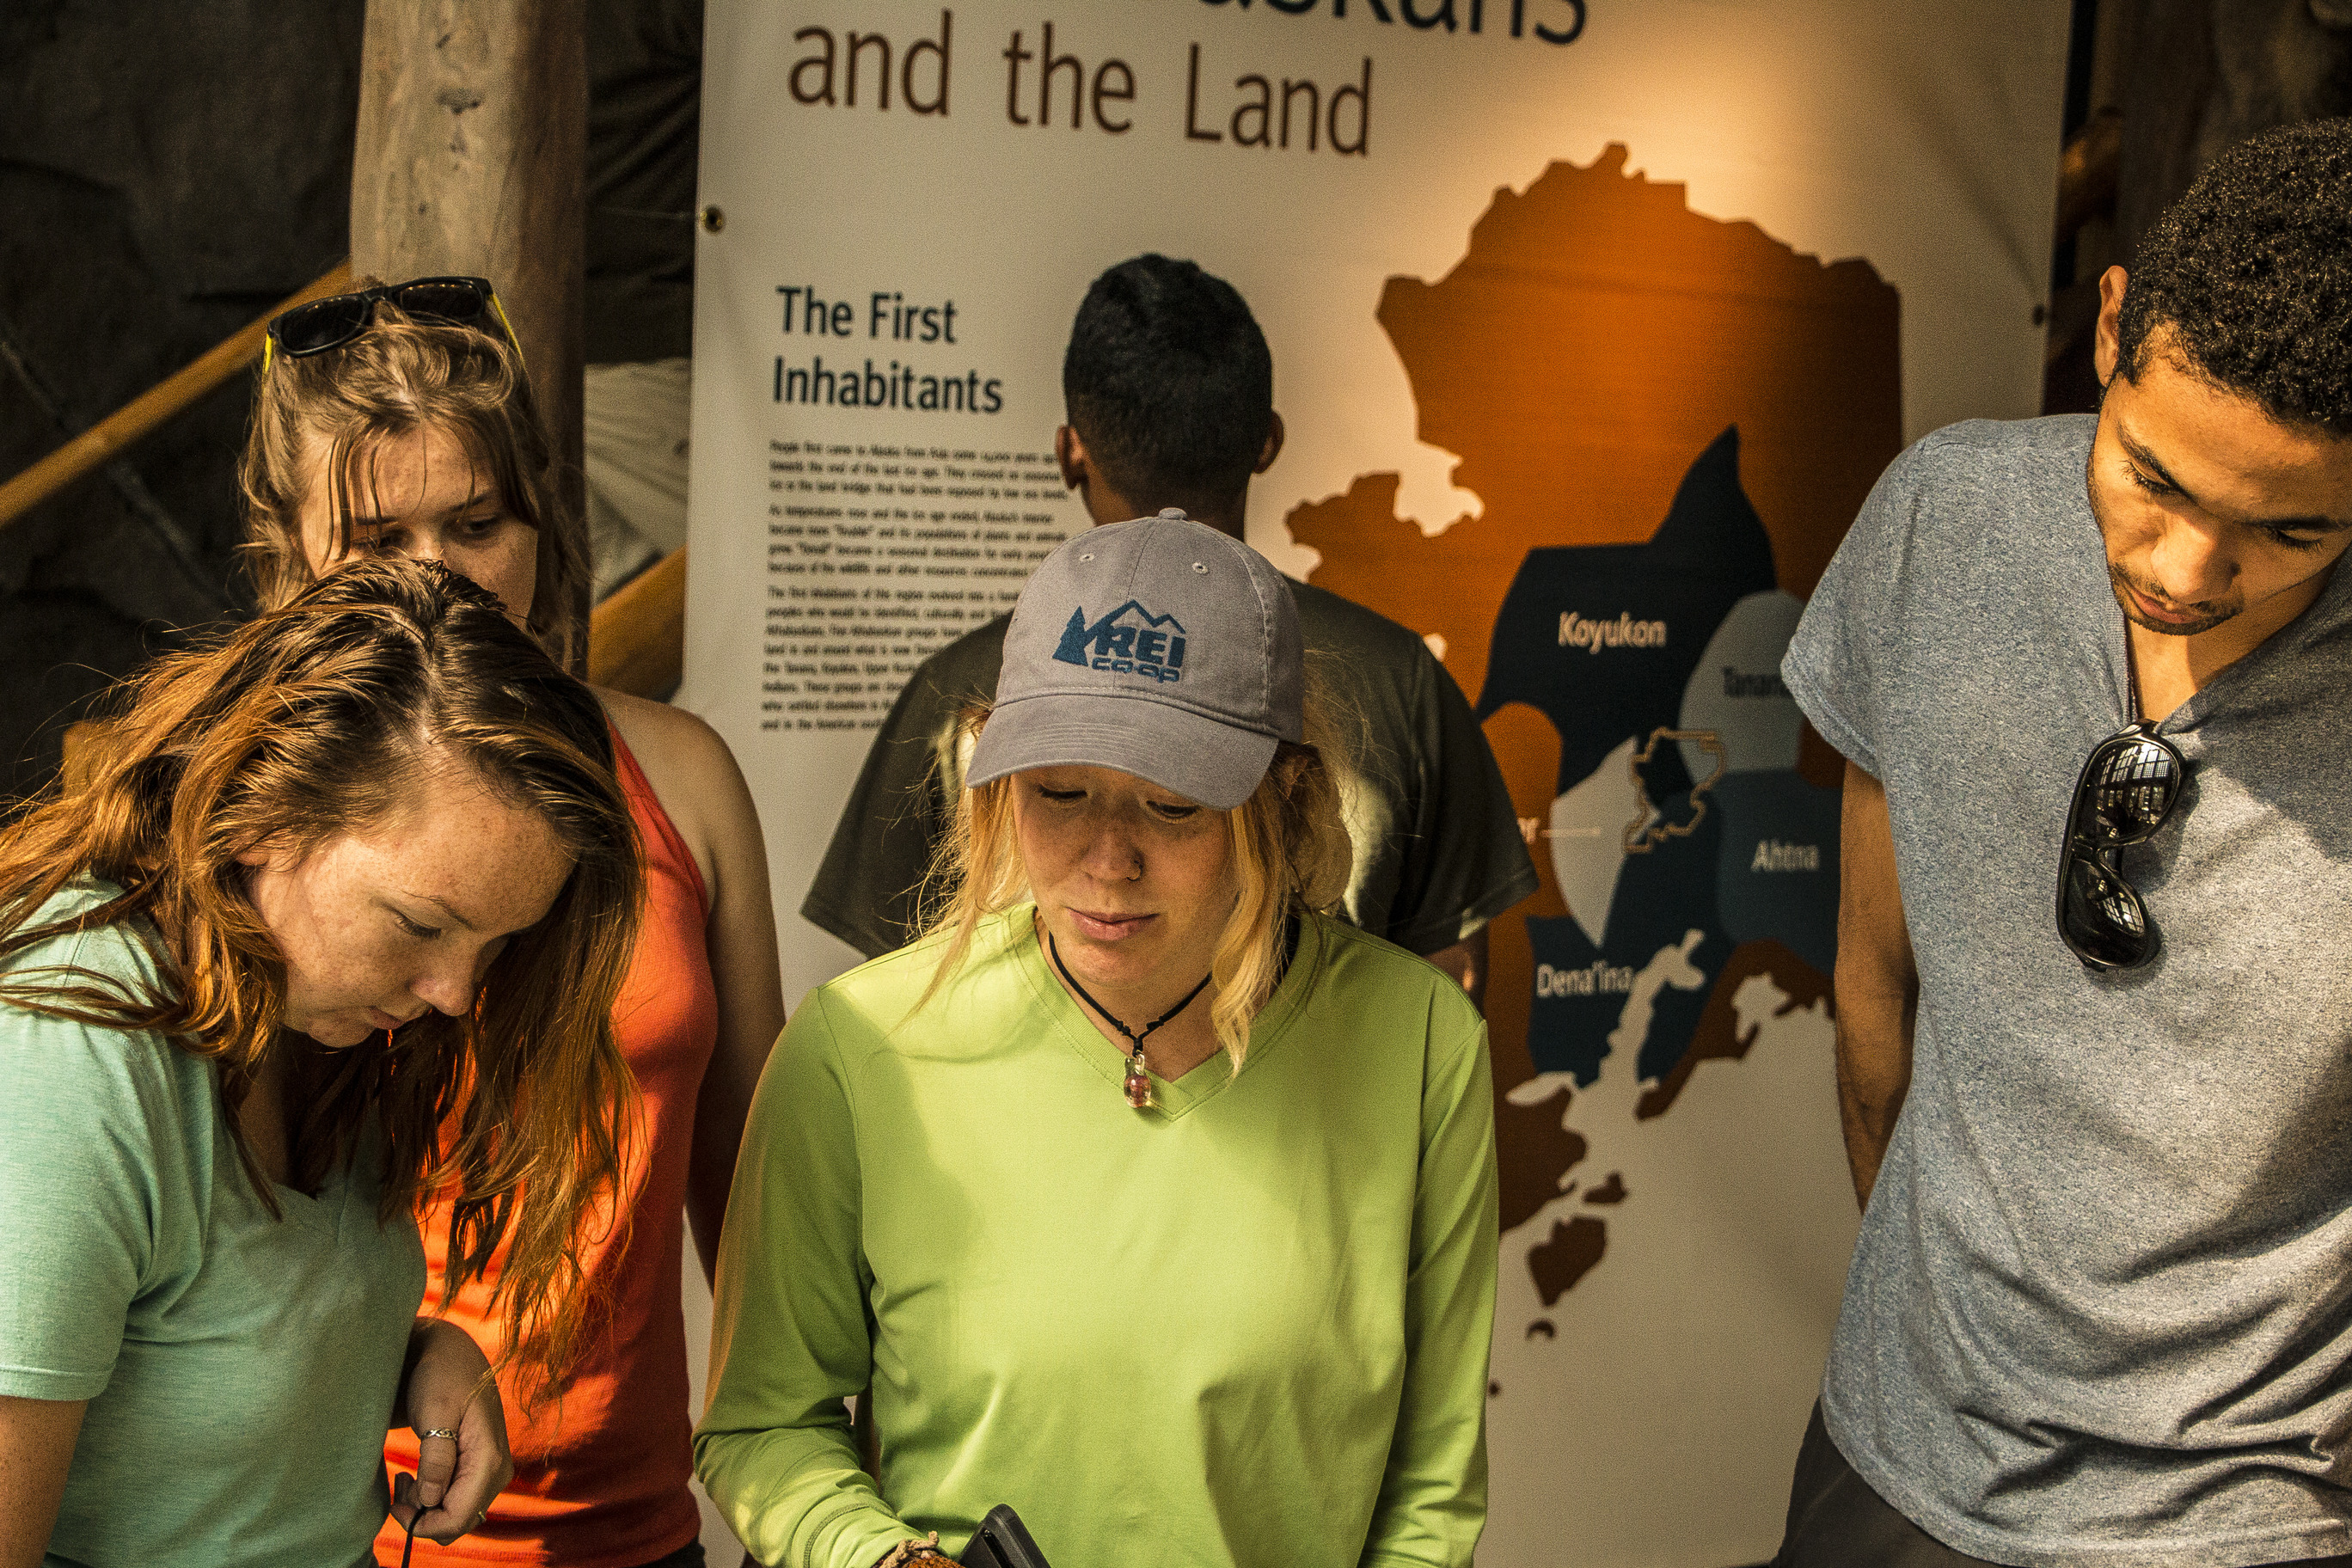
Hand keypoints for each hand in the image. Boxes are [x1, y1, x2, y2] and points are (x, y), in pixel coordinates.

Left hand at [390, 1318, 511, 1541]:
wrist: (450, 1353)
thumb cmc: (439, 1376)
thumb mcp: (434, 1412)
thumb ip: (436, 1459)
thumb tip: (432, 1501)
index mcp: (489, 1459)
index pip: (457, 1518)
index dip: (422, 1523)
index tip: (394, 1505)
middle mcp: (497, 1470)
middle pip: (458, 1522)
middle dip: (422, 1516)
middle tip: (398, 1486)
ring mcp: (490, 1470)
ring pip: (456, 1515)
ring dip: (424, 1507)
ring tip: (403, 1477)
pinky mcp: (479, 1467)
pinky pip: (455, 1500)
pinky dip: (430, 1497)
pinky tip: (414, 1475)